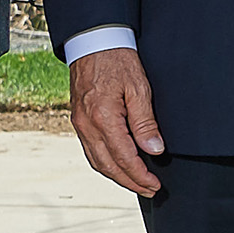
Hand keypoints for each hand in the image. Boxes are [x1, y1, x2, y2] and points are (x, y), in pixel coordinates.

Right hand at [71, 48, 166, 197]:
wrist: (93, 42)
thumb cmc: (118, 61)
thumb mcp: (139, 89)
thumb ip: (145, 122)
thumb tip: (154, 149)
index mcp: (103, 118)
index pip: (124, 158)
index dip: (140, 175)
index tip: (155, 184)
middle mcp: (87, 125)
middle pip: (108, 166)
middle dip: (130, 182)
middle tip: (150, 189)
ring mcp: (79, 124)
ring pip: (97, 161)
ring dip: (117, 176)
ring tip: (137, 183)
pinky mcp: (78, 121)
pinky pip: (90, 150)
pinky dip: (105, 164)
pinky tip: (118, 166)